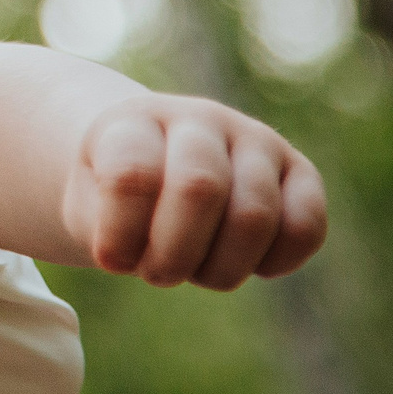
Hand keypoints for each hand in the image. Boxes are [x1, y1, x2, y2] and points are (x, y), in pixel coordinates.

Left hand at [61, 95, 327, 288]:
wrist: (150, 161)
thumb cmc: (110, 196)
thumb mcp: (86, 207)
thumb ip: (104, 227)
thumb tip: (126, 254)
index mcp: (135, 121)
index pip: (132, 173)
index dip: (120, 233)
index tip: (110, 259)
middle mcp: (200, 119)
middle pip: (199, 189)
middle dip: (174, 254)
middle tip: (156, 275)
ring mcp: (254, 139)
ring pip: (255, 214)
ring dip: (220, 268)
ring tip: (195, 271)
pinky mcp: (297, 170)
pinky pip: (306, 226)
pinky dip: (276, 262)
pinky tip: (246, 266)